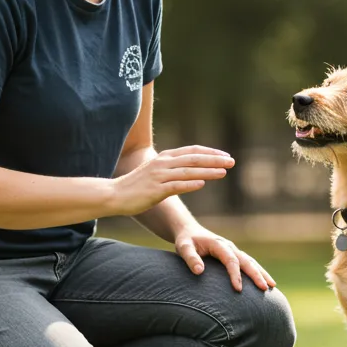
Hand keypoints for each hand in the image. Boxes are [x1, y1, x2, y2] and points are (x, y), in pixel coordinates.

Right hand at [111, 146, 233, 215]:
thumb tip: (192, 174)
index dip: (210, 152)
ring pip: (188, 171)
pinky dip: (189, 183)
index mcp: (164, 158)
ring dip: (207, 171)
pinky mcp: (155, 190)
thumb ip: (172, 170)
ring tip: (224, 172)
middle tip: (232, 161)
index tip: (225, 155)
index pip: (192, 151)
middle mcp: (163, 163)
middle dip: (214, 159)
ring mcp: (159, 176)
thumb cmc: (136, 187)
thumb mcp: (155, 173)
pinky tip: (202, 184)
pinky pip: (175, 185)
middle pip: (194, 158)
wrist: (114, 195)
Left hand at [174, 227, 275, 292]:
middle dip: (256, 274)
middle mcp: (229, 247)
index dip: (235, 275)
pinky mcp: (234, 255)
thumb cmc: (186, 241)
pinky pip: (249, 263)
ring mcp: (233, 251)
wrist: (189, 231)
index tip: (238, 289)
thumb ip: (190, 258)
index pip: (231, 260)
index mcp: (219, 245)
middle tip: (265, 288)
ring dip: (261, 273)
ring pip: (251, 262)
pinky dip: (258, 272)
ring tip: (272, 286)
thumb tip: (200, 271)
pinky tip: (265, 282)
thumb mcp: (183, 247)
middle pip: (246, 261)